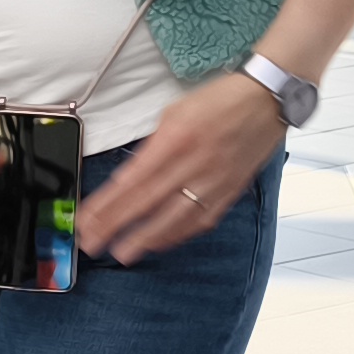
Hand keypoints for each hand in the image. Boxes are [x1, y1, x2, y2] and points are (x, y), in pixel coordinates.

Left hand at [80, 69, 287, 265]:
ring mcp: (214, 179)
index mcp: (175, 138)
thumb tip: (132, 173)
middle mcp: (194, 162)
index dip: (106, 204)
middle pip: (147, 201)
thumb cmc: (221, 101)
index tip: (86, 219)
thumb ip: (153, 144)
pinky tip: (161, 241)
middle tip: (93, 243)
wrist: (266, 100)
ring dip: (146, 238)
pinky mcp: (230, 190)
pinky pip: (202, 219)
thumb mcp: (175, 112)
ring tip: (123, 253)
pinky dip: (179, 233)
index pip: (131, 180)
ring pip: (175, 217)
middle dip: (116, 225)